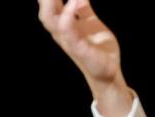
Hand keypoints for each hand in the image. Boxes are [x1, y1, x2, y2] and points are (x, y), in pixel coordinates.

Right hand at [38, 0, 132, 116]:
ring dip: (50, 2)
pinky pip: (67, 30)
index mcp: (64, 24)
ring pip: (49, 19)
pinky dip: (68, 14)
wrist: (109, 72)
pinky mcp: (77, 48)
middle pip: (45, 10)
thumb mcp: (91, 23)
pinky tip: (74, 1)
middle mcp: (62, 32)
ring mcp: (67, 40)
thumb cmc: (99, 48)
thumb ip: (84, 8)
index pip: (48, 6)